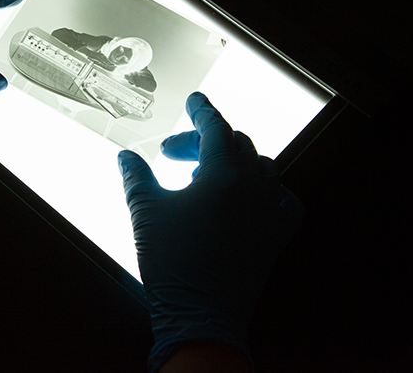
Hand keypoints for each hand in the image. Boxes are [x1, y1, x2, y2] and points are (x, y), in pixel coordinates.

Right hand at [118, 92, 303, 371]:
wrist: (202, 313)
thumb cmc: (172, 259)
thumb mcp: (146, 211)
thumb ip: (136, 176)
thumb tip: (126, 157)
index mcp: (224, 173)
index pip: (215, 127)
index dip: (202, 110)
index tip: (194, 99)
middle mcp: (254, 186)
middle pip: (236, 144)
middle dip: (204, 141)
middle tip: (174, 154)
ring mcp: (270, 211)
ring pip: (263, 167)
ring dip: (236, 161)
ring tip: (207, 175)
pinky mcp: (277, 237)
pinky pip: (286, 201)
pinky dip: (270, 191)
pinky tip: (253, 196)